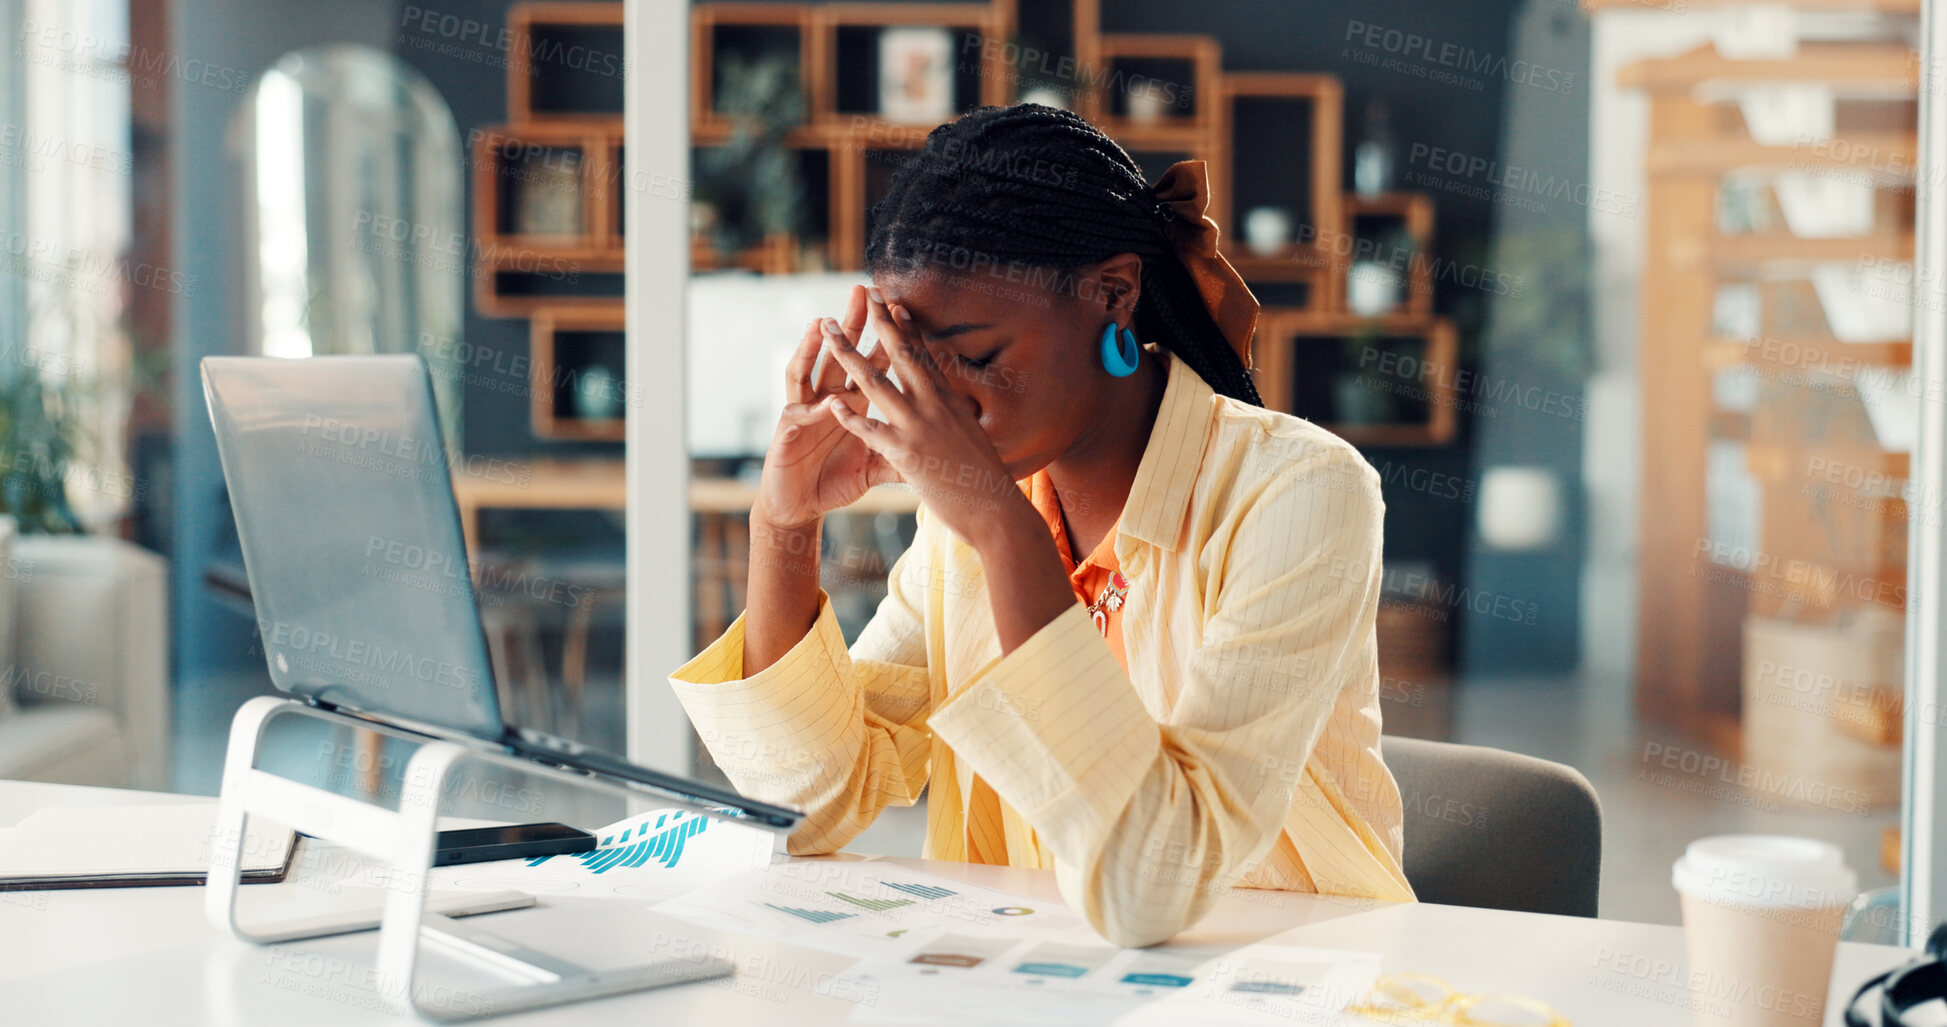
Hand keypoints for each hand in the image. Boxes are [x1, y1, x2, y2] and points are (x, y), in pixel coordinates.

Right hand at [753, 284, 899, 531]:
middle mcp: (827, 399)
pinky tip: (821, 398)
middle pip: (843, 355)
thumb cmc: (834, 481)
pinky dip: (811, 407)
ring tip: (822, 323)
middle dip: (854, 324)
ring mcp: (805, 413)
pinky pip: (799, 415)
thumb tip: (939, 451)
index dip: (887, 339)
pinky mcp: (787, 433)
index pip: (874, 364)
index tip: (904, 310)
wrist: (798, 506)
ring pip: (808, 373)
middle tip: (864, 291)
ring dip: (814, 348)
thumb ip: (901, 454)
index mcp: (852, 403)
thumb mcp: (874, 467)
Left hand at [818, 287, 1034, 547]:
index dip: (907, 327)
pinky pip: (872, 429)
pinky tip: (832, 403)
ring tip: (829, 330)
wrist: (999, 512)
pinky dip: (850, 416)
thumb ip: (958, 422)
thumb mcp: (974, 440)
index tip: (894, 302)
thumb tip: (958, 413)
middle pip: (901, 354)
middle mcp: (936, 406)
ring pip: (876, 382)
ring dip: (849, 353)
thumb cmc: (989, 483)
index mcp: (951, 401)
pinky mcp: (907, 453)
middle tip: (864, 295)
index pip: (925, 355)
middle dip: (880, 322)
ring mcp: (920, 427)